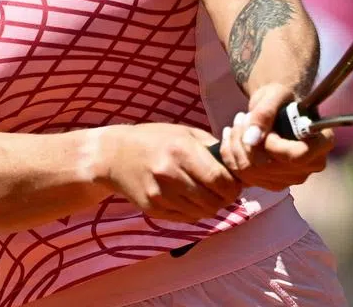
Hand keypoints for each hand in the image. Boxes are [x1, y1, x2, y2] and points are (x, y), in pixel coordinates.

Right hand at [101, 123, 241, 222]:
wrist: (114, 155)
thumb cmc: (154, 140)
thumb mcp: (184, 133)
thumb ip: (212, 148)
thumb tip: (238, 164)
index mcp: (181, 150)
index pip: (220, 179)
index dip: (234, 186)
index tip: (236, 183)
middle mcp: (170, 174)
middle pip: (213, 200)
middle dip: (226, 199)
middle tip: (227, 192)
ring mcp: (160, 194)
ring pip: (202, 213)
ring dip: (212, 207)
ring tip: (210, 194)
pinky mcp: (153, 209)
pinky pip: (186, 218)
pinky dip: (195, 211)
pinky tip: (192, 199)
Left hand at [218, 83, 333, 191]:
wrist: (277, 108)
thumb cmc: (282, 98)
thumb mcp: (274, 95)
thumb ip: (264, 113)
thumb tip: (251, 139)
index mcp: (322, 142)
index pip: (297, 156)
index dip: (274, 144)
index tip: (265, 127)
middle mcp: (311, 165)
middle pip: (269, 166)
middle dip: (246, 141)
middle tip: (241, 117)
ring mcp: (292, 178)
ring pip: (252, 172)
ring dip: (235, 145)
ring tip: (237, 123)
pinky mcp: (274, 184)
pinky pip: (243, 176)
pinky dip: (231, 155)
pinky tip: (231, 137)